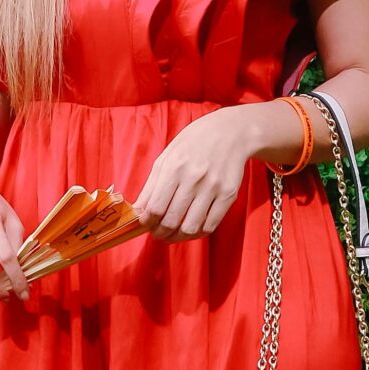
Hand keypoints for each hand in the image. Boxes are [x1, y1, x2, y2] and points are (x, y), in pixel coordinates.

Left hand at [132, 108, 259, 240]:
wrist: (230, 132)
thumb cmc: (193, 143)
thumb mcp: (167, 156)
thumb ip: (151, 185)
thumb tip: (138, 211)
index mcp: (174, 167)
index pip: (155, 207)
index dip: (147, 222)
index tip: (146, 224)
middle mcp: (193, 178)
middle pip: (171, 220)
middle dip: (160, 233)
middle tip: (158, 233)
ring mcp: (213, 188)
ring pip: (190, 227)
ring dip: (177, 237)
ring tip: (173, 234)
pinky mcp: (229, 195)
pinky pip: (210, 225)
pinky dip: (198, 233)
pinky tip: (192, 228)